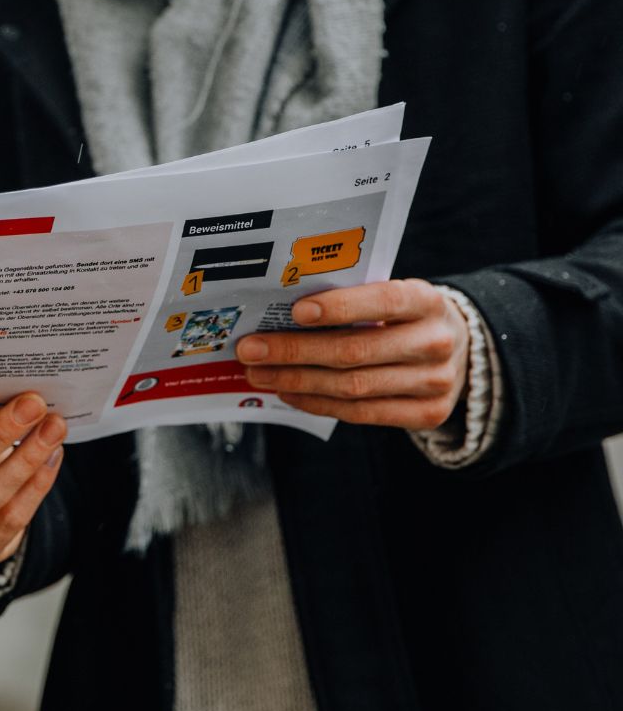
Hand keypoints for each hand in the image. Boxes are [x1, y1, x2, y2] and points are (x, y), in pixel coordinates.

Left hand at [236, 279, 469, 430]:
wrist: (458, 349)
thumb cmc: (404, 316)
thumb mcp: (391, 296)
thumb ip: (352, 300)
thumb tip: (280, 313)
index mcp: (427, 301)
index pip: (383, 301)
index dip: (340, 307)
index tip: (296, 312)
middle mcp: (435, 342)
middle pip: (355, 352)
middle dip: (295, 351)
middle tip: (251, 349)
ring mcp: (435, 383)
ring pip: (353, 387)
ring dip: (297, 381)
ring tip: (259, 373)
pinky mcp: (427, 414)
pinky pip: (360, 414)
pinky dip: (317, 403)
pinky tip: (287, 392)